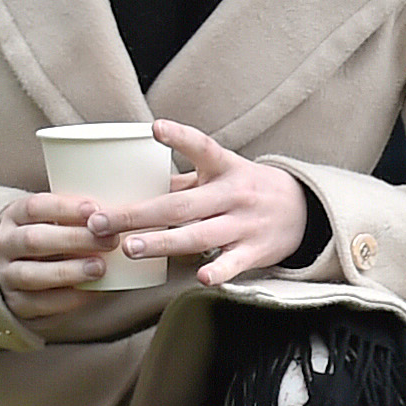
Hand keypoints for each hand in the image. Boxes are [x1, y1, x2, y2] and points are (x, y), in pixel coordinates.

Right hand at [0, 190, 121, 320]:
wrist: (18, 271)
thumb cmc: (50, 237)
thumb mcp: (55, 219)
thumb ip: (77, 217)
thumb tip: (117, 214)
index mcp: (13, 217)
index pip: (34, 207)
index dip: (65, 208)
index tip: (95, 209)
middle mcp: (4, 245)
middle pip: (33, 240)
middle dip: (73, 240)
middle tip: (109, 241)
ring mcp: (6, 275)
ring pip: (31, 274)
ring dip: (68, 271)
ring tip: (100, 268)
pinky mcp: (16, 303)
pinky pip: (40, 303)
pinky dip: (69, 298)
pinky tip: (94, 291)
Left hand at [87, 120, 308, 288]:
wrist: (304, 212)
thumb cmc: (250, 189)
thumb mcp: (223, 174)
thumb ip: (182, 179)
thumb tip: (131, 185)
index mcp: (226, 168)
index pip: (203, 148)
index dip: (180, 138)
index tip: (155, 128)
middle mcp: (235, 195)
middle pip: (181, 205)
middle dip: (138, 214)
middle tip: (100, 222)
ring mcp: (245, 224)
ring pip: (200, 235)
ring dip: (163, 243)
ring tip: (130, 248)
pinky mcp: (256, 252)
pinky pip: (234, 263)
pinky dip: (219, 271)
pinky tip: (201, 278)